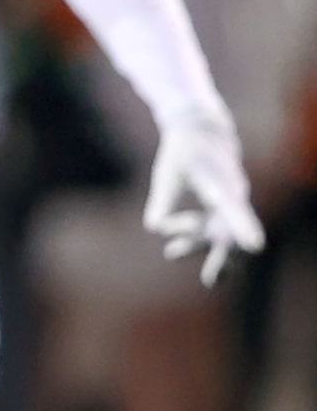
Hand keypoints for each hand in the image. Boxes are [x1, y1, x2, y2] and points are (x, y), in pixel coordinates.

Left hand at [144, 111, 265, 285]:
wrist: (201, 130)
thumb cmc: (182, 150)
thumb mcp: (167, 172)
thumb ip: (162, 200)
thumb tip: (155, 229)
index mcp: (221, 184)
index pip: (233, 209)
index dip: (243, 228)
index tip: (255, 246)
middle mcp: (232, 195)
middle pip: (232, 231)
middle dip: (222, 257)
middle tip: (209, 281)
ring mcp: (230, 201)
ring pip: (221, 233)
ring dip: (199, 245)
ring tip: (171, 252)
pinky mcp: (223, 205)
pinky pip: (216, 228)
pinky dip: (198, 238)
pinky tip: (175, 249)